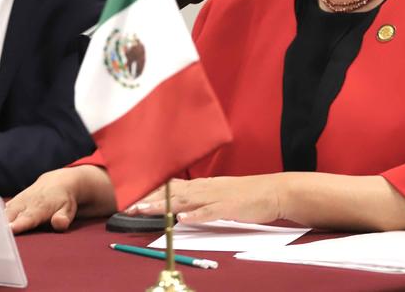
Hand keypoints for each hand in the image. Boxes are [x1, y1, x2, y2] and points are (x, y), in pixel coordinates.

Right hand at [5, 165, 114, 233]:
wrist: (58, 182)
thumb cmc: (63, 200)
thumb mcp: (68, 209)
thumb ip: (63, 217)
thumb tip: (59, 223)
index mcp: (40, 207)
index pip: (27, 218)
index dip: (19, 224)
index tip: (10, 229)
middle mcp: (26, 203)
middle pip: (11, 215)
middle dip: (1, 225)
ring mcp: (17, 202)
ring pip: (3, 212)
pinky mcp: (13, 202)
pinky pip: (0, 210)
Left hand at [126, 176, 282, 225]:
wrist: (274, 191)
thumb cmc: (248, 194)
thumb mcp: (220, 192)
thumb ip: (201, 197)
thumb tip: (184, 205)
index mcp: (203, 185)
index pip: (172, 187)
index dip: (152, 192)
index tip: (133, 198)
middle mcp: (206, 188)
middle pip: (173, 193)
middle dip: (150, 199)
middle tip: (129, 206)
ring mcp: (217, 196)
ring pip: (185, 200)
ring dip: (163, 205)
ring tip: (145, 210)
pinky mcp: (229, 207)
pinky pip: (210, 212)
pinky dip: (195, 215)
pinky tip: (182, 219)